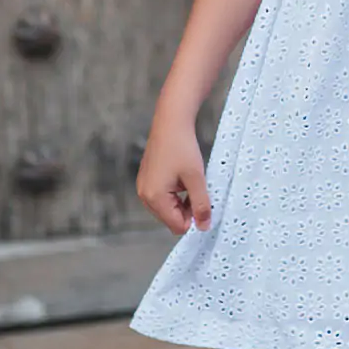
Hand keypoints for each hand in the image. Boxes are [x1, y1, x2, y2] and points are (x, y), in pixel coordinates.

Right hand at [135, 111, 211, 233]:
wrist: (171, 121)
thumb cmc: (182, 147)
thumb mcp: (196, 178)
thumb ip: (201, 204)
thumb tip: (203, 226)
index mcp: (154, 197)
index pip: (177, 226)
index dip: (194, 218)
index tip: (205, 202)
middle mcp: (144, 195)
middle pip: (171, 218)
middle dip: (187, 208)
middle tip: (198, 186)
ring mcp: (143, 187)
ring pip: (168, 207)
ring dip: (182, 199)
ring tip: (190, 179)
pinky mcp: (146, 179)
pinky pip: (163, 196)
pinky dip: (176, 191)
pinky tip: (182, 175)